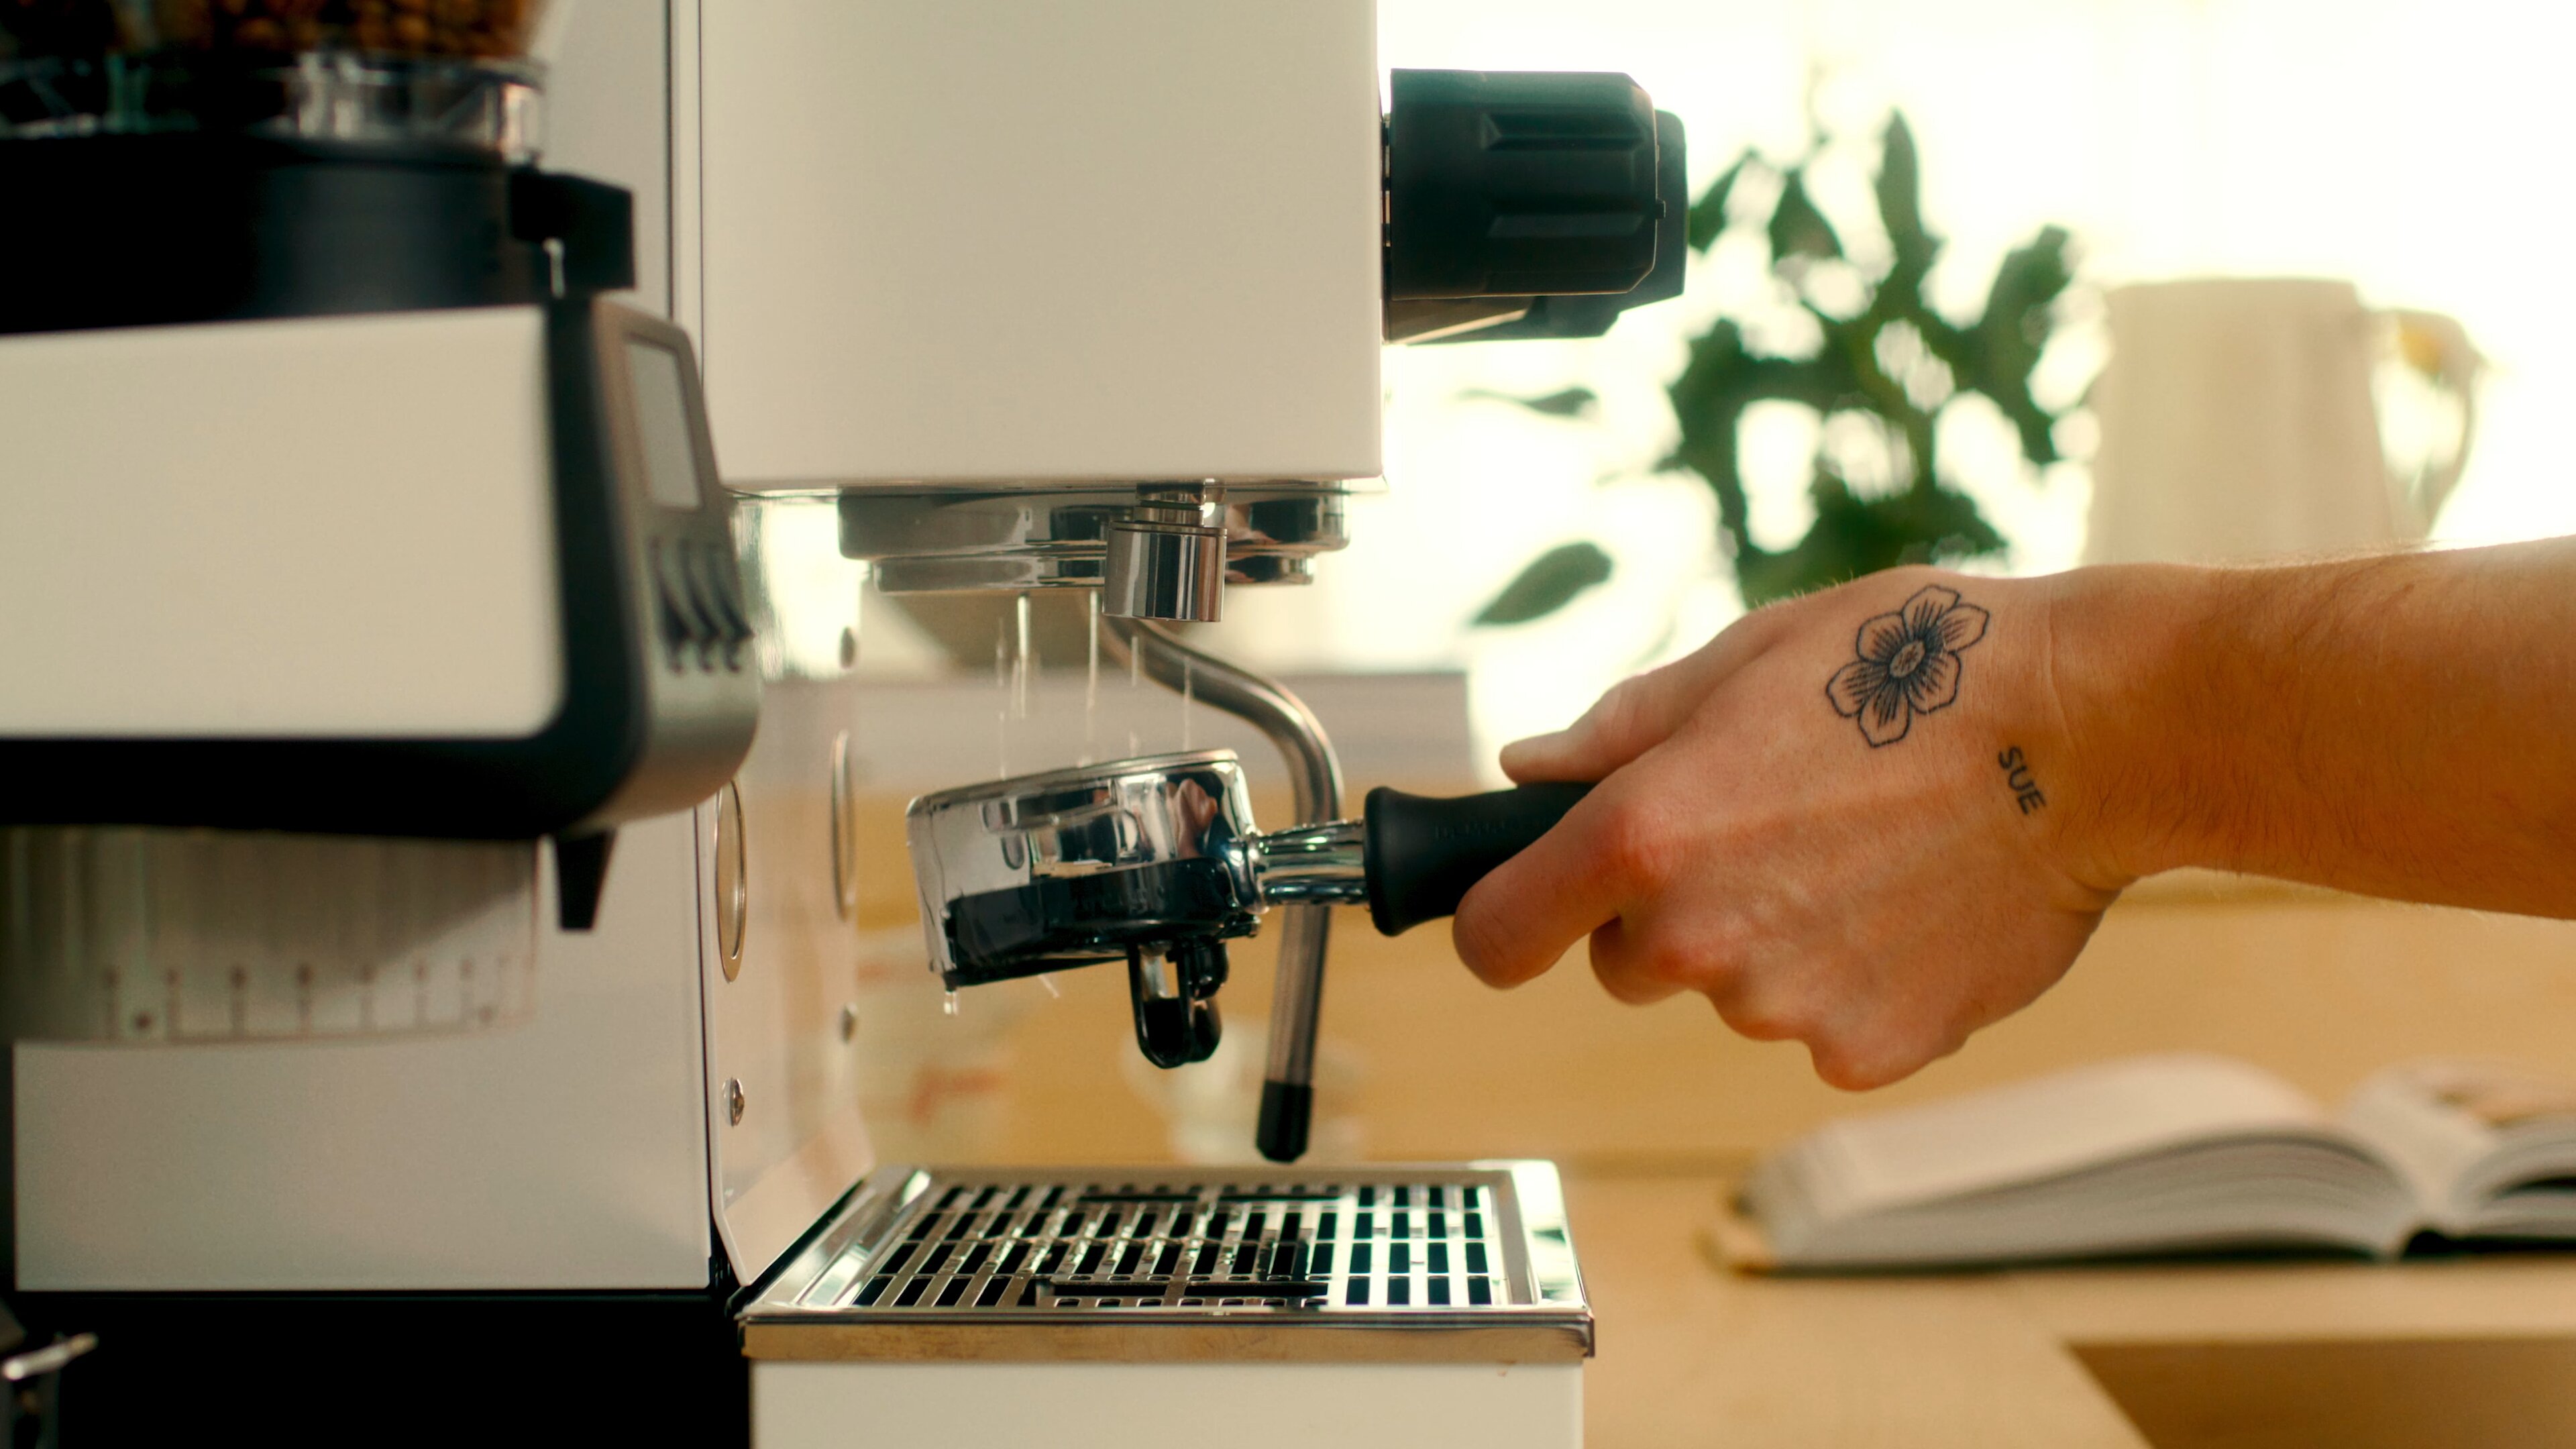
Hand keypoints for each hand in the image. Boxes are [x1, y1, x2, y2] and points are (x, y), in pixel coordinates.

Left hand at [1451, 567, 2121, 1088]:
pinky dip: (1855, 983)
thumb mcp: (1747, 659)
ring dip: (1771, 943)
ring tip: (1864, 853)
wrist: (2091, 734)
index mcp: (1645, 833)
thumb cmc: (1921, 671)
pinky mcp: (1872, 1050)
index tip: (1519, 916)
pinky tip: (1913, 905)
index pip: (1498, 934)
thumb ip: (1620, 731)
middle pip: (1625, 964)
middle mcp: (1700, 935)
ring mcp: (1786, 1007)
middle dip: (1669, 914)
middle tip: (1769, 833)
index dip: (1502, 924)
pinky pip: (1823, 1029)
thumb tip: (1532, 769)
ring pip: (1732, 994)